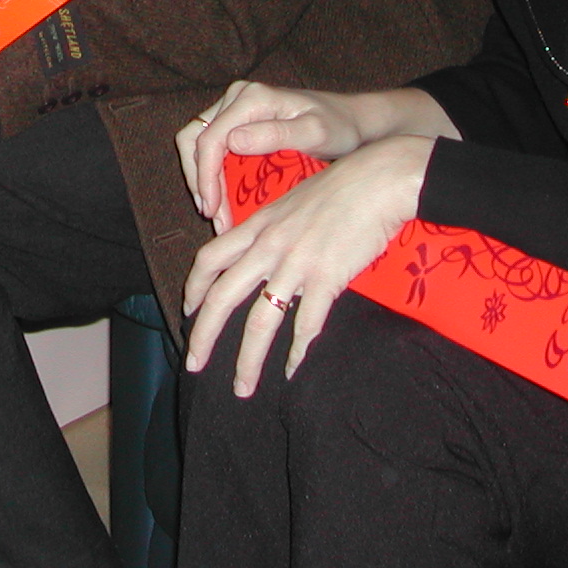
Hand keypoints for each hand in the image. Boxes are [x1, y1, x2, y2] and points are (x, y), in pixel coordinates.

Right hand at [177, 80, 454, 231]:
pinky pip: (213, 148)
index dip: (204, 176)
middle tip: (213, 216)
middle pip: (194, 138)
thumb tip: (233, 140)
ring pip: (198, 144)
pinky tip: (224, 203)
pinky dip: (212, 176)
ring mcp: (235, 109)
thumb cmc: (339, 127)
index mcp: (252, 98)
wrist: (354, 123)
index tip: (213, 209)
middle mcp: (237, 98)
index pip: (211, 137)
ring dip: (202, 180)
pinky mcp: (238, 124)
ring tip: (216, 216)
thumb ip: (276, 134)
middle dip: (199, 180)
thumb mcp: (315, 133)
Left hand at [181, 133, 432, 394]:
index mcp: (258, 225)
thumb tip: (265, 253)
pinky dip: (297, 353)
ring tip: (243, 388)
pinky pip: (306, 325)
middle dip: (203, 336)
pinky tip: (293, 371)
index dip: (194, 288)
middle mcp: (269, 246)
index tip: (188, 311)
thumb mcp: (293, 200)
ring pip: (259, 320)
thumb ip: (274, 227)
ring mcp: (296, 263)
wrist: (378, 179)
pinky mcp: (326, 277)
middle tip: (193, 365)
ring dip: (247, 359)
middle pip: (221, 297)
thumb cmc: (342, 187)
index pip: (210, 259)